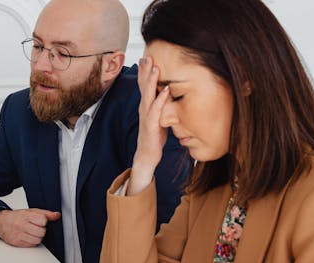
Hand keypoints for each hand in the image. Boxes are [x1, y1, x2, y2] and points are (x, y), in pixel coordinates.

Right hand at [0, 208, 60, 247]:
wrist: (1, 222)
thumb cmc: (17, 217)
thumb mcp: (31, 211)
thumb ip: (45, 214)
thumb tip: (57, 215)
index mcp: (26, 215)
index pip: (42, 220)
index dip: (44, 222)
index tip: (41, 221)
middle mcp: (21, 225)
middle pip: (41, 232)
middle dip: (41, 231)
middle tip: (37, 228)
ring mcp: (18, 234)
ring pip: (37, 240)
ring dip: (37, 237)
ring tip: (32, 232)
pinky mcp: (16, 242)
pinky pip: (31, 245)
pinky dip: (31, 242)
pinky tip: (28, 236)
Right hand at [129, 56, 169, 194]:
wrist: (147, 155)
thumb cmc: (154, 137)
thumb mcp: (159, 117)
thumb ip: (162, 105)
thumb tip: (169, 93)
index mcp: (146, 106)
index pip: (145, 86)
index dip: (145, 72)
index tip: (147, 57)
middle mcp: (144, 109)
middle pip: (144, 87)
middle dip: (145, 71)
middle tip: (146, 56)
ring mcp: (146, 117)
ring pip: (148, 96)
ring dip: (152, 82)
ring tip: (155, 68)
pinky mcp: (151, 126)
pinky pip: (156, 111)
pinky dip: (161, 100)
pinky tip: (165, 91)